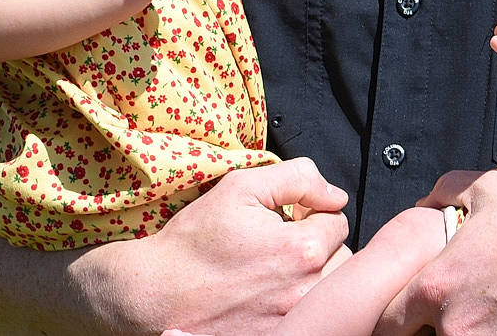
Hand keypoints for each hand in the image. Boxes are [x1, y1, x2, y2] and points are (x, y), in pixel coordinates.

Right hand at [108, 157, 350, 334]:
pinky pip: (307, 313)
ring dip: (314, 272)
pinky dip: (295, 300)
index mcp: (301, 248)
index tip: (291, 215)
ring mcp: (292, 318)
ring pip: (329, 287)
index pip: (338, 220)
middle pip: (341, 256)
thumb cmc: (194, 242)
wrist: (156, 292)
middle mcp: (303, 289)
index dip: (314, 211)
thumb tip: (334, 193)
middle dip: (319, 243)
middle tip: (283, 240)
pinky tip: (268, 290)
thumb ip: (296, 178)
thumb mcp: (241, 187)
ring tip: (277, 266)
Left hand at [374, 170, 496, 335]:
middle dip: (435, 326)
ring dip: (471, 332)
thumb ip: (444, 192)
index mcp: (437, 285)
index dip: (396, 315)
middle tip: (465, 305)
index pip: (389, 320)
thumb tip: (423, 201)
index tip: (410, 310)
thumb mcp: (487, 187)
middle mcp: (456, 326)